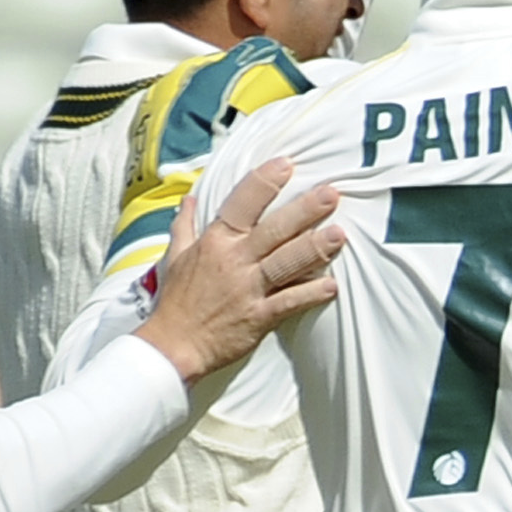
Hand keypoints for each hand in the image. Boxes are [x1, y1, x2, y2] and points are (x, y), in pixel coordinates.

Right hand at [137, 161, 343, 380]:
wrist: (172, 346)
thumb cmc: (175, 302)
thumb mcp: (174, 257)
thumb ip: (184, 226)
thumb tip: (188, 200)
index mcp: (215, 242)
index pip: (242, 204)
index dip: (265, 182)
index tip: (287, 164)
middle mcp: (234, 261)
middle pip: (275, 230)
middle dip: (305, 210)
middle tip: (332, 194)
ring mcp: (247, 290)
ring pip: (286, 263)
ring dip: (314, 249)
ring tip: (340, 235)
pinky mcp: (258, 318)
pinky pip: (288, 303)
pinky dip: (310, 295)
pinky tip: (332, 286)